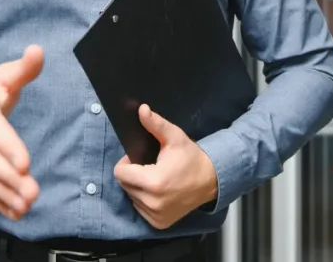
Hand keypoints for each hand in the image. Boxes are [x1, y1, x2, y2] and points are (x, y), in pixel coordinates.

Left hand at [113, 104, 218, 229]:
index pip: (120, 173)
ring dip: (138, 188)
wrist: (212, 180)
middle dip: (133, 174)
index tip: (140, 159)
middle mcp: (152, 202)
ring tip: (156, 179)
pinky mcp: (159, 223)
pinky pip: (141, 209)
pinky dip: (146, 200)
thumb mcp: (174, 137)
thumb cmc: (191, 157)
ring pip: (132, 197)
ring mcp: (155, 215)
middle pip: (125, 185)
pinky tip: (160, 192)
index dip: (127, 162)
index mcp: (153, 181)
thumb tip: (141, 109)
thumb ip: (156, 124)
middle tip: (150, 167)